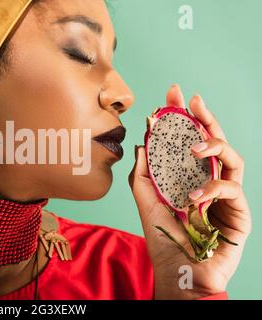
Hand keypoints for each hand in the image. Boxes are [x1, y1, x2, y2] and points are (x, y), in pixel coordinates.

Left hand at [128, 84, 251, 298]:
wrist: (177, 270)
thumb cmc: (163, 236)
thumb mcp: (146, 199)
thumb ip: (143, 173)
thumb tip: (141, 143)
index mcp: (188, 176)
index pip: (188, 142)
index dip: (183, 118)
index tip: (172, 97)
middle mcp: (208, 181)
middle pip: (213, 143)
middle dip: (204, 118)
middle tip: (192, 101)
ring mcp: (225, 196)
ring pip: (232, 158)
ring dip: (214, 146)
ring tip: (194, 148)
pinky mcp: (238, 212)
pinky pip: (231, 189)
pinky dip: (211, 188)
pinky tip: (193, 197)